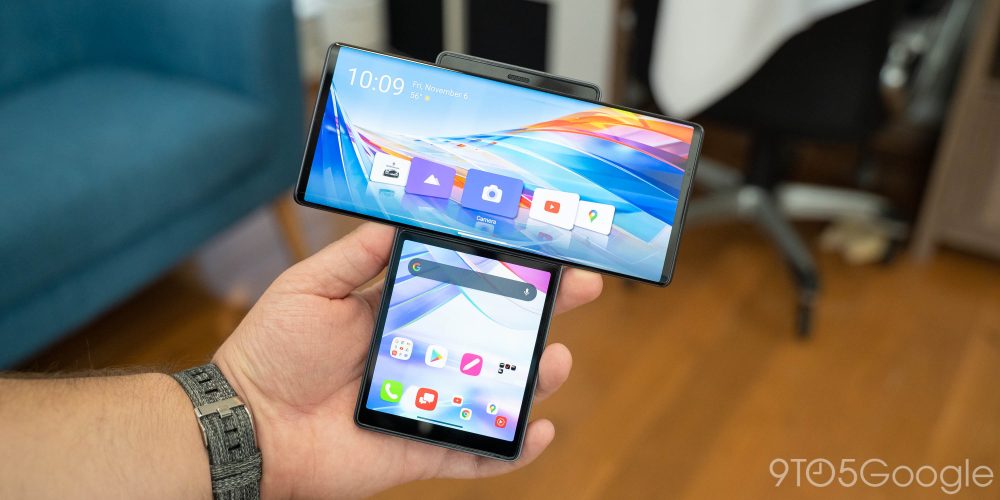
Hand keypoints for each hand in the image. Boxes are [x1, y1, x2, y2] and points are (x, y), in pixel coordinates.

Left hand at [213, 223, 602, 497]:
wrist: (245, 424)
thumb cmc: (271, 351)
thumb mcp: (312, 285)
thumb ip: (358, 254)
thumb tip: (400, 217)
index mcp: (403, 312)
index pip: (468, 285)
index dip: (507, 269)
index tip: (543, 248)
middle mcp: (425, 354)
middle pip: (497, 333)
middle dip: (542, 311)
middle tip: (580, 290)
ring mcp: (428, 402)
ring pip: (497, 392)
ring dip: (535, 379)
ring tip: (556, 361)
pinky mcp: (422, 447)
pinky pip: (477, 454)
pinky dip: (512, 450)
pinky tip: (540, 431)